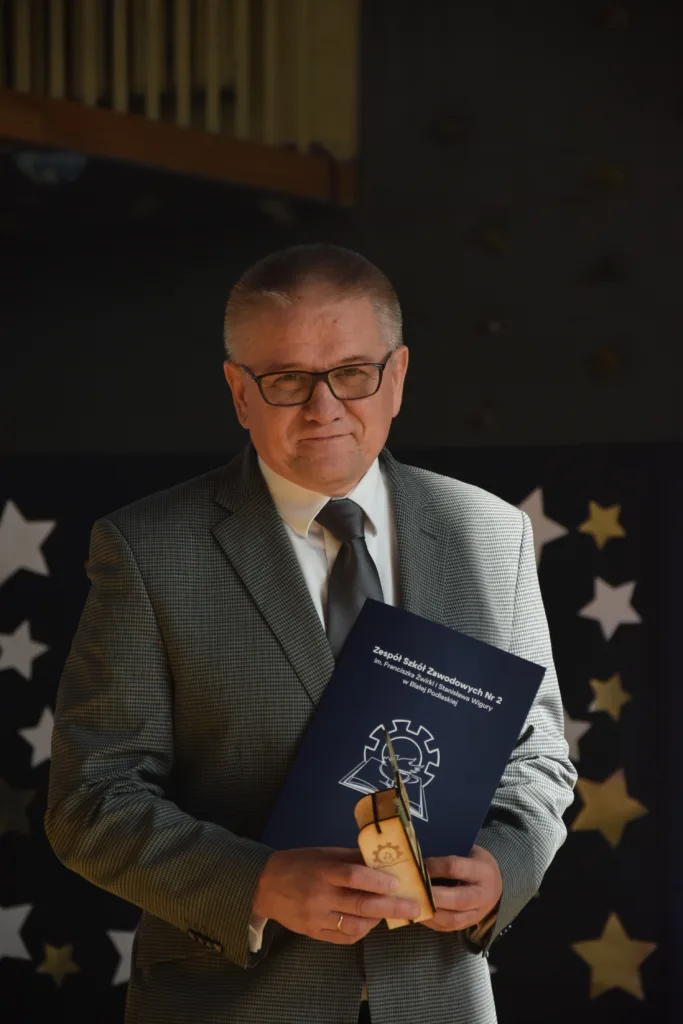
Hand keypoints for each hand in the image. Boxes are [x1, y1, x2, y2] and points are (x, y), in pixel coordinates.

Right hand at [252, 847, 420, 944]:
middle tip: (414, 908)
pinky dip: (361, 930)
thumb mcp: (324, 854)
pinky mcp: (313, 933)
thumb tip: (383, 861)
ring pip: (354, 925)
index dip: (377, 880)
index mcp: (322, 871)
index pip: (353, 876)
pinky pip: (344, 937)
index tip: (398, 883)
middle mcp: (319, 896)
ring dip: (377, 919)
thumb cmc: (299, 863)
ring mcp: (316, 918)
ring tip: (392, 912)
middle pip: (360, 904)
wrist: (265, 886)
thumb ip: (351, 859)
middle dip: (391, 907)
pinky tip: (370, 922)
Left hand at [420, 845, 501, 932]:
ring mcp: (477, 913)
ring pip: (454, 919)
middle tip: (415, 889)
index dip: (435, 866)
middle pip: (458, 899)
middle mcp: (483, 895)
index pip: (456, 868)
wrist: (495, 884)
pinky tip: (419, 914)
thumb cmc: (476, 862)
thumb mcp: (469, 851)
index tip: (419, 864)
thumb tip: (420, 854)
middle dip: (434, 895)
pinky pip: (449, 928)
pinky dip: (432, 922)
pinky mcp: (468, 924)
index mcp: (482, 871)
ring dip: (432, 913)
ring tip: (414, 904)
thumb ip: (449, 852)